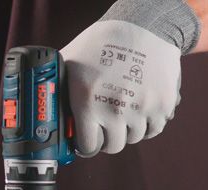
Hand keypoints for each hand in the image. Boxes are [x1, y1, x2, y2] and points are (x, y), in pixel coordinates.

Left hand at [61, 20, 181, 156]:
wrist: (142, 26)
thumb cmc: (101, 43)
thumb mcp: (68, 64)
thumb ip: (57, 89)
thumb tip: (44, 109)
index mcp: (87, 103)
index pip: (88, 146)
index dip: (85, 145)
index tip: (86, 141)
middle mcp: (114, 109)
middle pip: (113, 146)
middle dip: (106, 139)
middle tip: (104, 128)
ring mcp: (141, 109)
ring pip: (134, 138)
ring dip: (127, 130)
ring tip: (121, 113)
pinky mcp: (163, 104)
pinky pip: (154, 129)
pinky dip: (147, 124)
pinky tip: (138, 112)